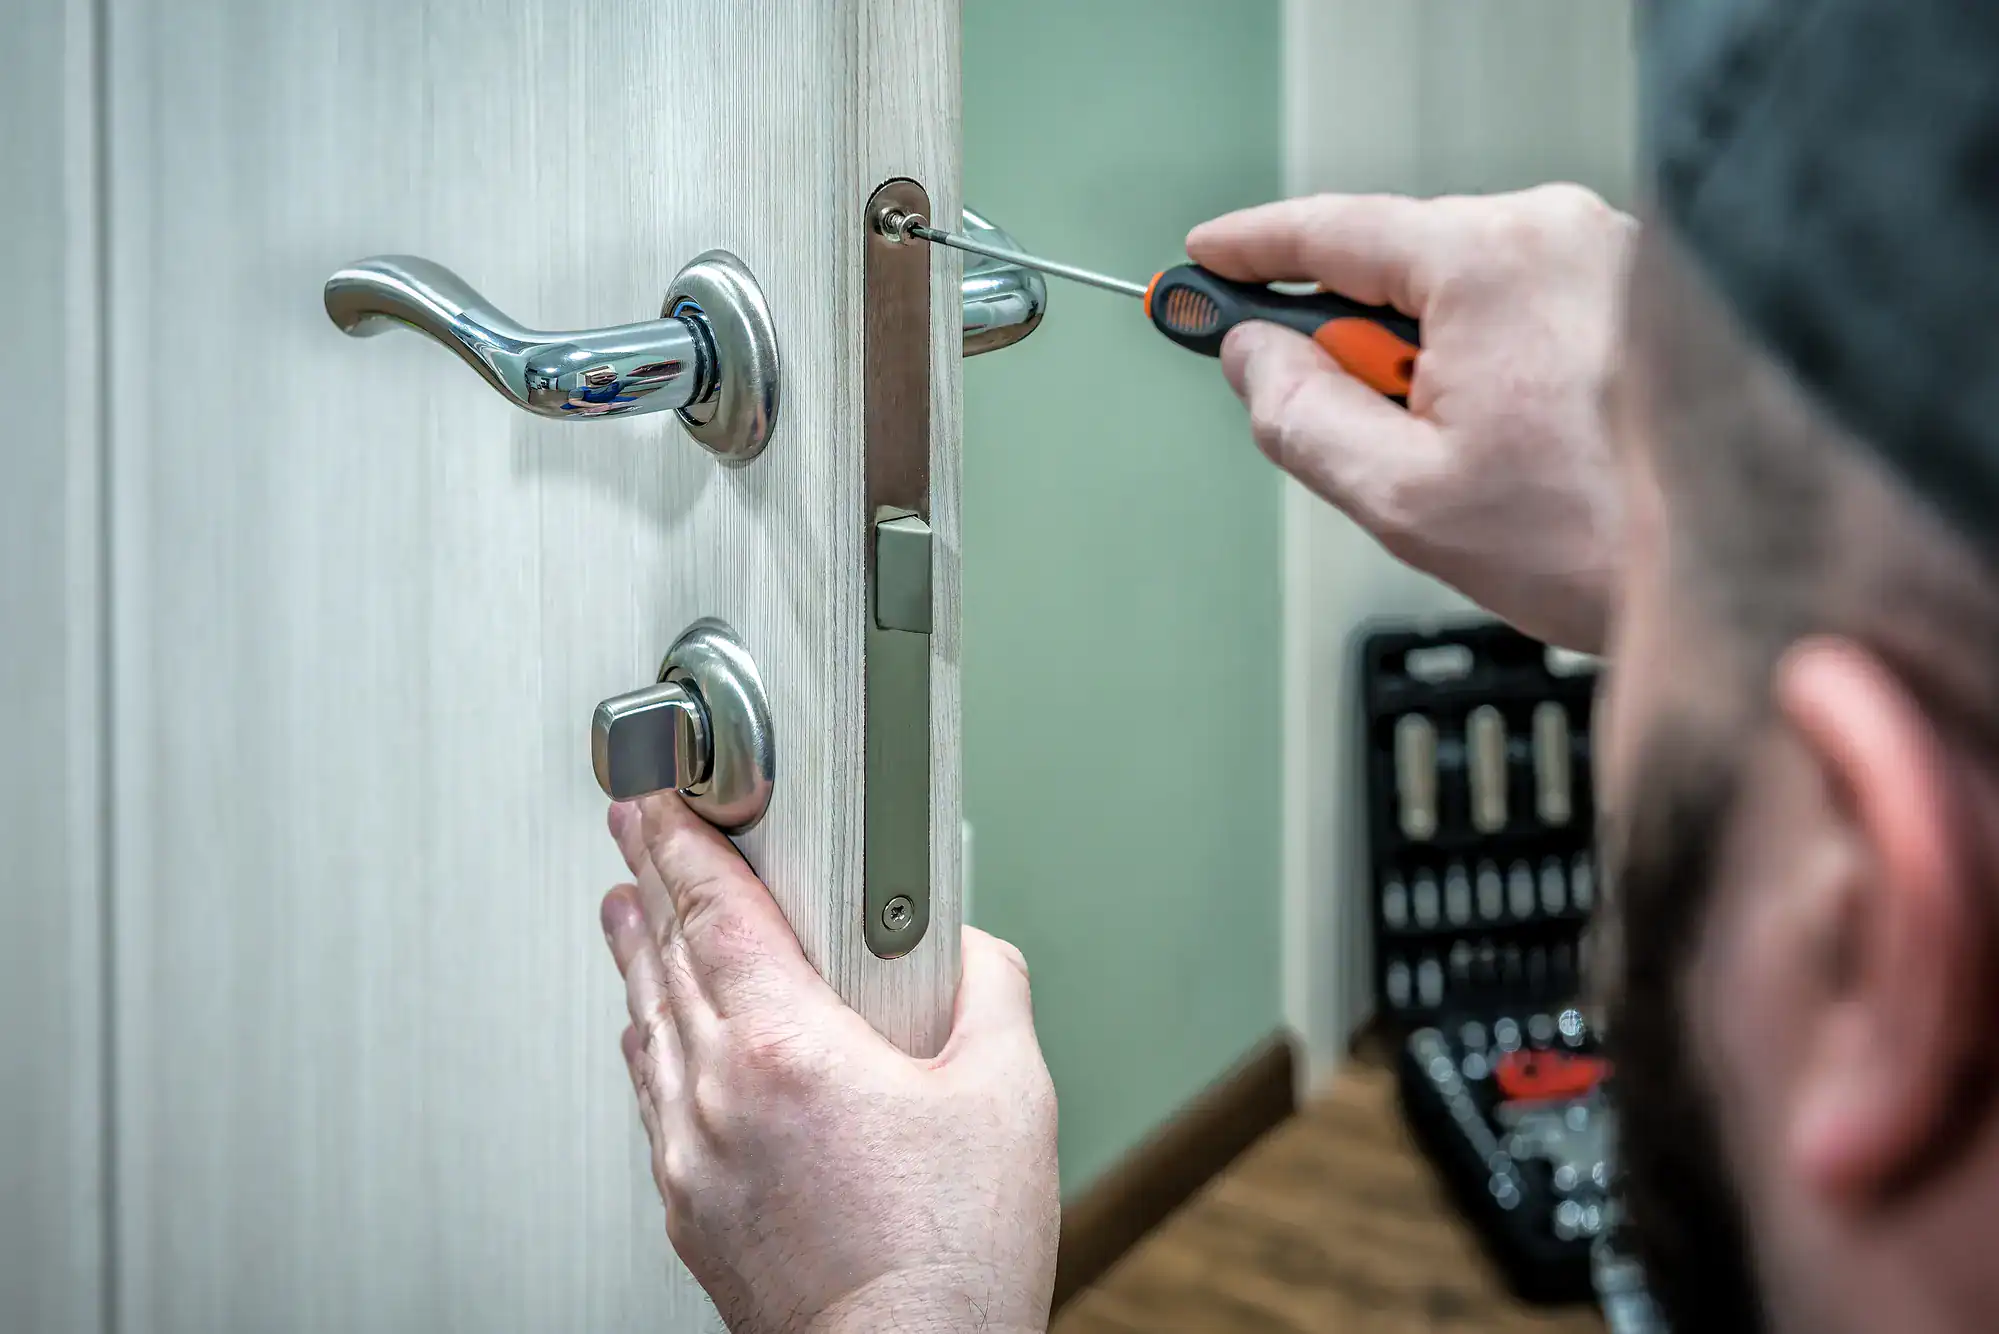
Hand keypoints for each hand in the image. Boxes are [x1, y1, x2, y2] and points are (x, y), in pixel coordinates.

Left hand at [600, 795, 1059, 1333]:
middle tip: (635, 834)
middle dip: (650, 886)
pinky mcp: (691, 1214)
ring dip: (640, 962)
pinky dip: (652, 1046)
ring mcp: (694, 1161)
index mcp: (788, 1051)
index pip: (713, 912)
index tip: (657, 801)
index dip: (680, 841)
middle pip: (666, 962)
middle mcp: (720, 1100)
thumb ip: (991, 990)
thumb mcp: (1012, 1096)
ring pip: (650, 1032)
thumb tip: (973, 948)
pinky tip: (657, 1039)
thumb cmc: (949, 1260)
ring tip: (632, 918)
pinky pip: (654, 1102)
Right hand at [1189, 184, 1635, 652]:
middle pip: (1399, 267)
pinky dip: (1490, 365)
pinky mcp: (1643, 289)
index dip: (1253, 251)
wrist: (1745, 573)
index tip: (1204, 263)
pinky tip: (1519, 447)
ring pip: (1462, 294)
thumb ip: (1300, 415)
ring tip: (1474, 467)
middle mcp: (1556, 231)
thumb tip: (1254, 357)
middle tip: (1358, 436)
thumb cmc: (1599, 540)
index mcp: (1489, 262)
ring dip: (1431, 367)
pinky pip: (1524, 307)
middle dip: (1359, 347)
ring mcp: (1609, 254)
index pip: (1333, 231)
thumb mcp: (1402, 497)